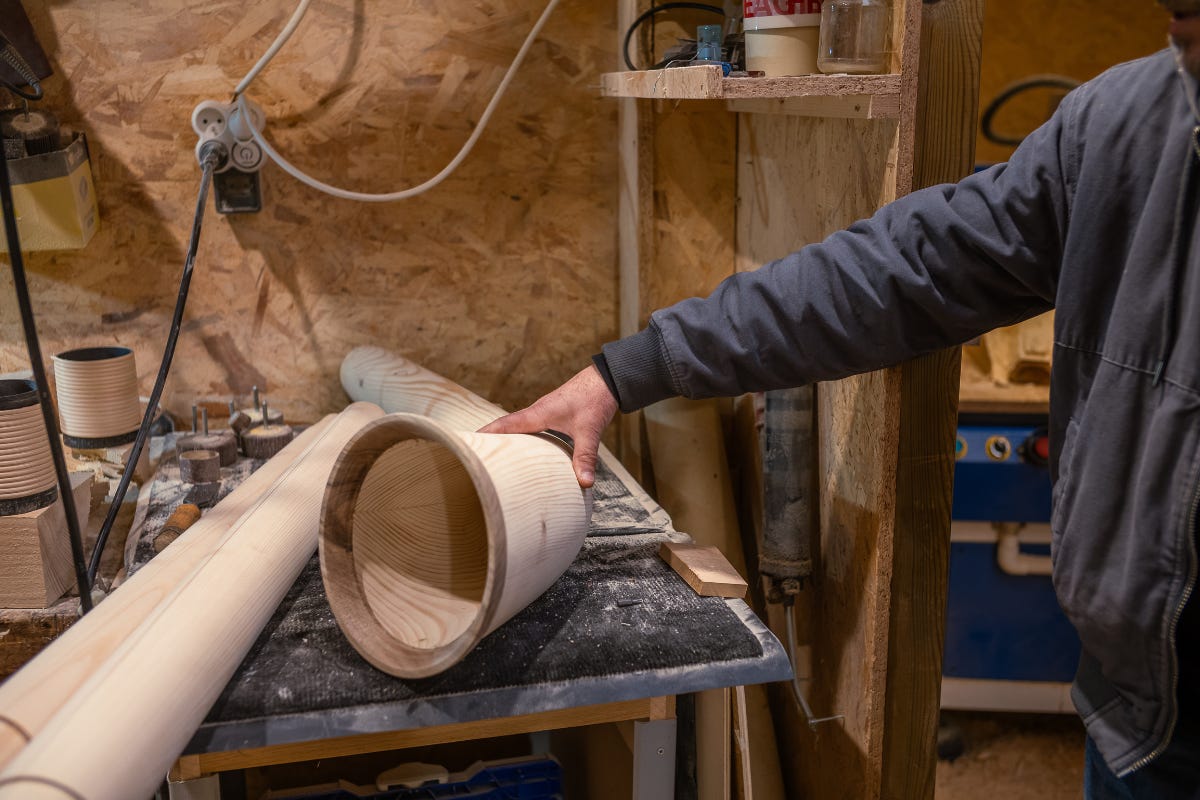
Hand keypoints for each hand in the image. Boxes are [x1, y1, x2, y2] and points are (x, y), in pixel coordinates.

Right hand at [478, 365, 617, 487]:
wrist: (608, 379)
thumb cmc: (595, 398)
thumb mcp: (590, 430)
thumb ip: (586, 456)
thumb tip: (584, 482)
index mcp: (538, 413)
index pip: (505, 424)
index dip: (486, 434)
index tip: (466, 443)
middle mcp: (537, 412)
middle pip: (506, 427)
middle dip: (489, 439)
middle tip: (472, 455)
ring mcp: (544, 412)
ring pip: (518, 427)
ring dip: (505, 438)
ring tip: (493, 456)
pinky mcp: (553, 413)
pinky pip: (529, 427)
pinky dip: (521, 437)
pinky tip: (525, 450)